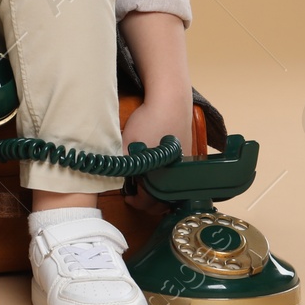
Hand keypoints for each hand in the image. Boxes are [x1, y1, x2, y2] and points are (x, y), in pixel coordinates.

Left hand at [121, 93, 193, 217]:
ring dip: (161, 193)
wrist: (170, 102)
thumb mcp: (126, 145)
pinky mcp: (189, 156)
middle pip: (166, 201)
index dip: (137, 202)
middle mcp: (177, 174)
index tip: (128, 198)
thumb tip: (115, 182)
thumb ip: (121, 166)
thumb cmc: (148, 122)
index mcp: (162, 174)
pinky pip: (179, 177)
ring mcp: (186, 165)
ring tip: (147, 187)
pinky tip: (159, 174)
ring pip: (174, 190)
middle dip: (150, 202)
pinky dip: (169, 181)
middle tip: (137, 196)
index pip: (150, 201)